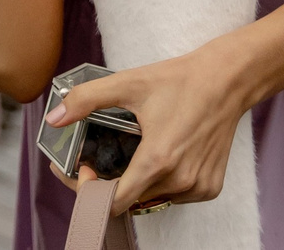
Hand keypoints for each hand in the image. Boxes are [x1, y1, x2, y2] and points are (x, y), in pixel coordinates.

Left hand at [48, 50, 245, 214]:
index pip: (114, 203)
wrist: (228, 80)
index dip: (90, 191)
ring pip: (153, 199)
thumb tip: (55, 118)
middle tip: (98, 160)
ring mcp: (197, 187)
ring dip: (136, 184)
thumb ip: (86, 100)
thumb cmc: (181, 81)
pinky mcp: (211, 187)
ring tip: (131, 154)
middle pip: (131, 200)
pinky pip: (176, 195)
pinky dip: (163, 183)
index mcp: (157, 160)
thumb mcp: (128, 83)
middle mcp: (180, 180)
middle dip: (108, 184)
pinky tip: (161, 158)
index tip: (85, 168)